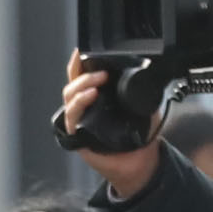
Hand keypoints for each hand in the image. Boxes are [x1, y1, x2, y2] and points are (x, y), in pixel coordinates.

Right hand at [58, 52, 160, 198]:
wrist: (142, 161)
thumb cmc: (140, 135)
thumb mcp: (141, 104)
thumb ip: (135, 88)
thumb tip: (139, 69)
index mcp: (97, 97)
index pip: (82, 76)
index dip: (79, 62)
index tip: (81, 50)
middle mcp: (85, 107)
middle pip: (73, 83)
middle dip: (84, 72)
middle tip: (102, 71)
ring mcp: (79, 121)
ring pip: (70, 96)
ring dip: (82, 85)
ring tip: (98, 81)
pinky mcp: (77, 135)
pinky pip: (72, 116)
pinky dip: (80, 104)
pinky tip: (92, 96)